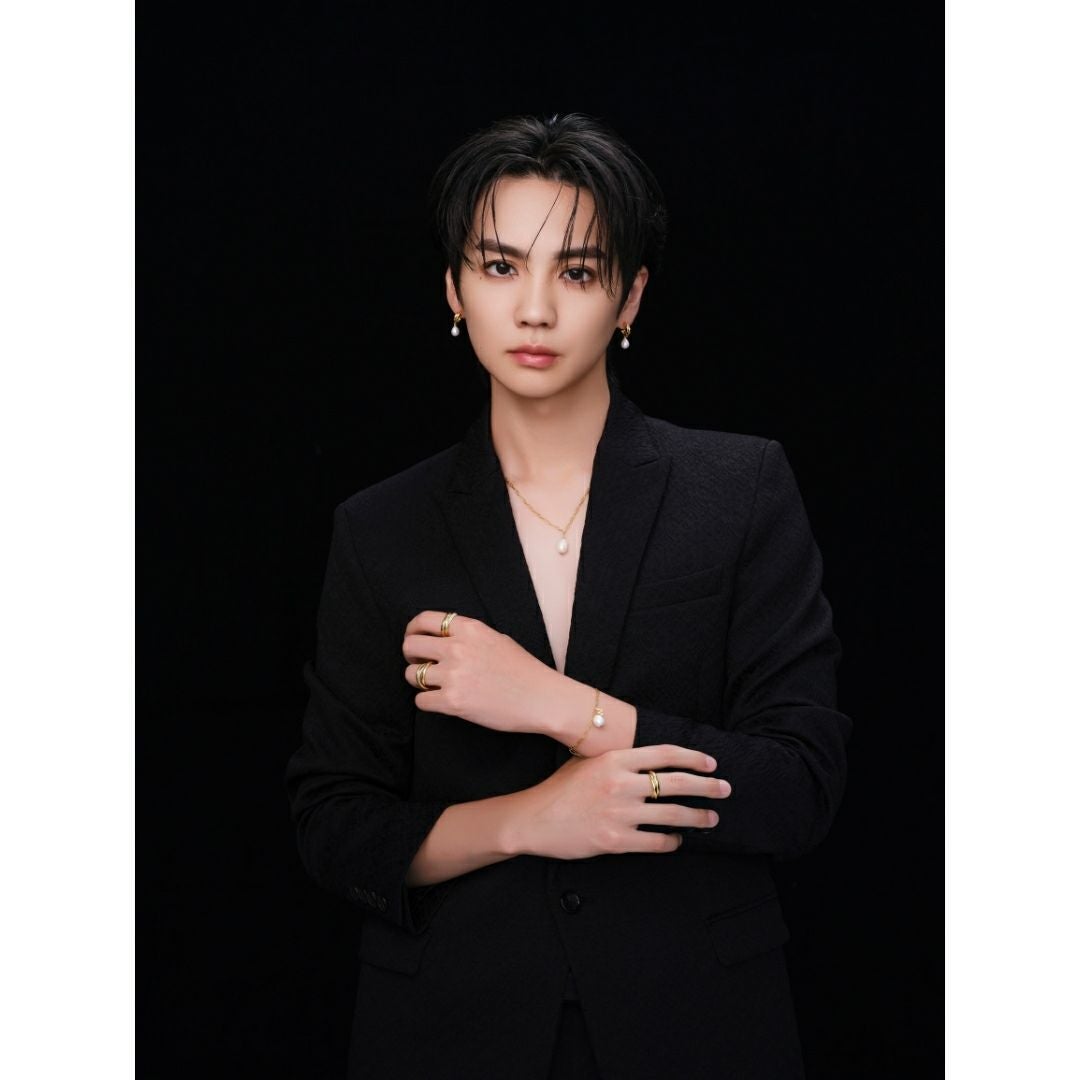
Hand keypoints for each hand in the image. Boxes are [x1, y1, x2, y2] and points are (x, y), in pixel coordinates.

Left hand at [403, 610, 558, 734]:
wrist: (542, 698)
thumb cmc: (524, 670)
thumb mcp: (497, 638)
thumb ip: (468, 636)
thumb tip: (443, 639)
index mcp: (469, 628)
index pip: (424, 620)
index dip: (412, 630)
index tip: (414, 640)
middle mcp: (458, 648)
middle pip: (410, 645)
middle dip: (411, 656)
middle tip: (419, 665)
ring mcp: (454, 675)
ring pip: (411, 674)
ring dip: (419, 681)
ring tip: (435, 686)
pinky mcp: (453, 701)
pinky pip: (421, 700)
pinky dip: (428, 702)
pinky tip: (442, 702)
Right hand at [507, 744, 731, 858]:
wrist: (534, 819)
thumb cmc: (561, 789)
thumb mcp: (588, 763)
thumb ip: (619, 760)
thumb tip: (653, 760)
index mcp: (615, 760)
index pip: (665, 754)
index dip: (693, 757)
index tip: (711, 763)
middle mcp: (621, 784)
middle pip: (676, 782)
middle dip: (707, 787)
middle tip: (725, 789)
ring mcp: (619, 813)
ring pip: (672, 814)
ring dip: (698, 817)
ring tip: (711, 818)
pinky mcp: (616, 840)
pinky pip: (656, 841)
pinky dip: (672, 841)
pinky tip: (677, 840)